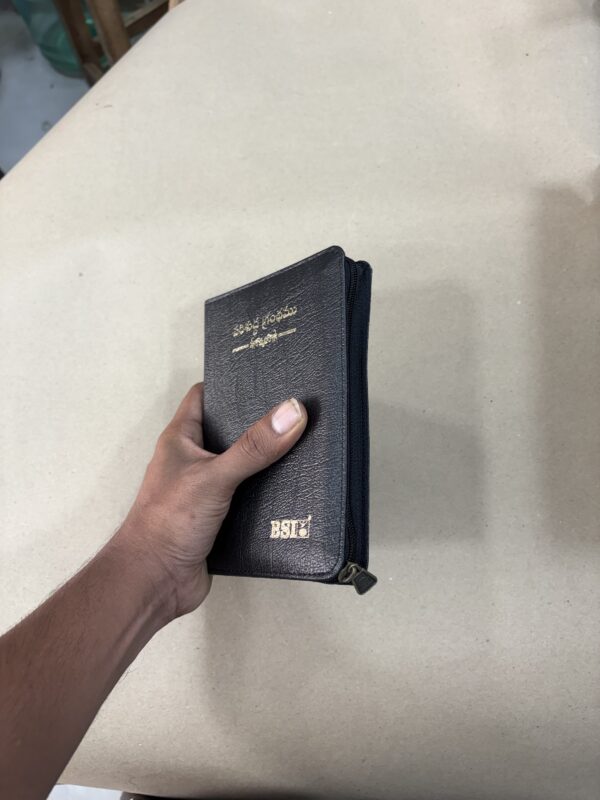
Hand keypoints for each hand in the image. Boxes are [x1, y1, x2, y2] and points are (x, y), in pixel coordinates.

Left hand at [117, 384, 306, 617]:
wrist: (154, 583)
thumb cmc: (168, 522)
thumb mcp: (214, 476)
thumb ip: (253, 447)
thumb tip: (293, 411)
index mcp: (181, 439)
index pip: (206, 397)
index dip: (233, 383)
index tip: (270, 377)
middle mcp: (194, 460)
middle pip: (232, 431)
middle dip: (261, 423)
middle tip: (300, 410)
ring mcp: (207, 490)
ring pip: (244, 467)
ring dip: (269, 462)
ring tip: (308, 444)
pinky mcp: (221, 519)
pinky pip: (251, 498)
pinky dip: (270, 495)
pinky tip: (297, 490)